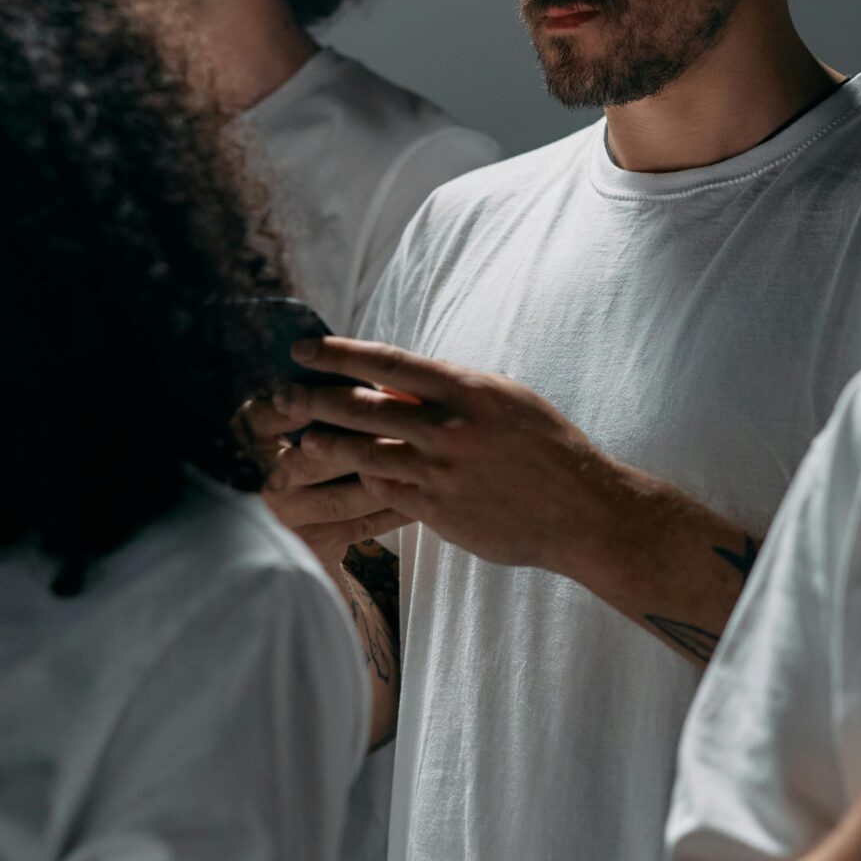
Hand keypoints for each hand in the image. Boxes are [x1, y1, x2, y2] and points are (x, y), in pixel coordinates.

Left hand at [265, 336, 626, 578]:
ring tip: (302, 440)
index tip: (303, 349)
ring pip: (362, 451)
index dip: (337, 354)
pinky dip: (364, 477)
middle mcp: (448, 427)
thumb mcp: (506, 400)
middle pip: (361, 407)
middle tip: (281, 395)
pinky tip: (352, 472)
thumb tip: (400, 381)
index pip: (387, 362)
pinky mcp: (435, 510)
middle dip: (313, 399)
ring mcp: (438, 471)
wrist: (580, 511)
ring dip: (325, 443)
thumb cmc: (547, 448)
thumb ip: (454, 390)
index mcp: (467, 389)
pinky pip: (383, 488)